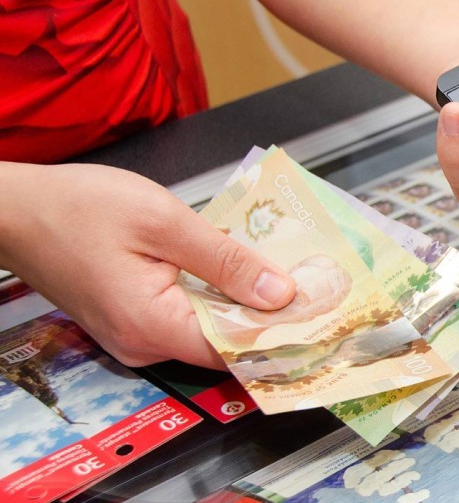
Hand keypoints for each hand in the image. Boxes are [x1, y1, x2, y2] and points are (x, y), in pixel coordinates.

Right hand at [0, 163, 296, 367]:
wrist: (12, 208)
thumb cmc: (78, 207)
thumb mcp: (164, 221)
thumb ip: (227, 261)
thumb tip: (282, 294)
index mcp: (153, 324)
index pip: (238, 349)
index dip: (287, 333)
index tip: (329, 313)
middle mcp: (144, 343)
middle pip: (227, 342)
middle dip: (275, 317)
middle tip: (324, 288)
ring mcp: (135, 335)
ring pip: (210, 329)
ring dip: (248, 304)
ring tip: (296, 275)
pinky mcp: (132, 319)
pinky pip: (188, 316)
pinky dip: (219, 297)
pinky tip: (246, 271)